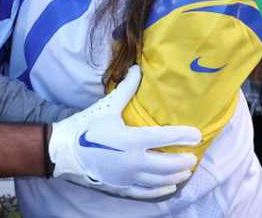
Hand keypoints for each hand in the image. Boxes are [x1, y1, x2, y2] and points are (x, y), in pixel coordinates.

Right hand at [49, 65, 200, 198]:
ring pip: (159, 179)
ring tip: (187, 170)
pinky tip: (170, 186)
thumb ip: (127, 89)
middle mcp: (133, 161)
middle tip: (194, 155)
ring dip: (176, 175)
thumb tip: (137, 68)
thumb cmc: (87, 127)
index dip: (184, 136)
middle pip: (167, 164)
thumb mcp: (108, 106)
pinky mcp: (121, 186)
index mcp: (131, 140)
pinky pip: (145, 192)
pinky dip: (160, 190)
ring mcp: (127, 176)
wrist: (64, 151)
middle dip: (184, 160)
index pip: (165, 138)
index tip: (197, 134)